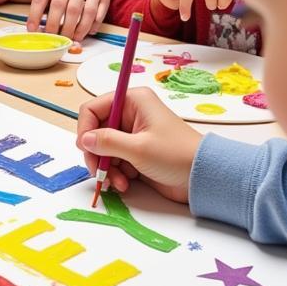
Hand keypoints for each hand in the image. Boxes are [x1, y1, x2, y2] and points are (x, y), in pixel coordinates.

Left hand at [27, 0, 110, 41]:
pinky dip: (91, 26)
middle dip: (55, 26)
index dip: (34, 16)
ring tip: (71, 38)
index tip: (32, 30)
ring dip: (76, 29)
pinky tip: (85, 33)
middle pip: (60, 5)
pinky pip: (98, 14)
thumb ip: (45, 4)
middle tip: (54, 38)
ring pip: (82, 11)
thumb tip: (37, 29)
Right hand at [77, 88, 201, 203]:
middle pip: (96, 131)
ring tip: (118, 182)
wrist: (202, 177)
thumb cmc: (175, 155)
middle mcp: (130, 114)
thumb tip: (84, 140)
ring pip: (103, 149)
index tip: (86, 149)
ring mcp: (132, 135)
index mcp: (132, 101)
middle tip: (99, 172)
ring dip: (106, 168)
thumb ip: (107, 142)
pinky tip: (125, 184)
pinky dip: (115, 173)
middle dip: (96, 154)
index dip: (85, 129)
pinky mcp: (135, 153)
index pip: (93, 109)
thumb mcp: (138, 149)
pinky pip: (114, 161)